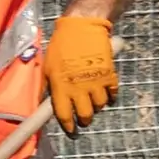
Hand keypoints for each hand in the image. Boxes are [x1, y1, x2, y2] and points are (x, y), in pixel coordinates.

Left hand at [42, 13, 118, 134]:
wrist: (82, 28)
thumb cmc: (62, 45)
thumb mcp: (48, 66)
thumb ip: (49, 87)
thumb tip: (46, 102)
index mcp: (61, 87)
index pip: (64, 115)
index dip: (68, 126)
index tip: (71, 130)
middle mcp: (79, 88)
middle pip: (85, 115)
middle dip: (84, 120)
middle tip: (83, 118)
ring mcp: (96, 82)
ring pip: (100, 106)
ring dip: (96, 106)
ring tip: (92, 100)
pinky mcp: (109, 75)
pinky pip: (112, 94)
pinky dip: (110, 96)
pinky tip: (105, 93)